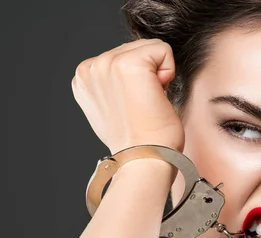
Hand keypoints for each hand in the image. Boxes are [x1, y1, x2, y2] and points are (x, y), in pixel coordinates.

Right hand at [71, 38, 184, 153]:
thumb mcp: (114, 109)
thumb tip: (129, 80)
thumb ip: (114, 86)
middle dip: (149, 75)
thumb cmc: (138, 141)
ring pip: (150, 47)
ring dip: (158, 74)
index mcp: (84, 78)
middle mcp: (90, 67)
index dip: (139, 81)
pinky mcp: (129, 64)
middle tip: (145, 105)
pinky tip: (158, 95)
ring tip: (149, 101)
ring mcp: (107, 63)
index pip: (123, 57)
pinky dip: (169, 70)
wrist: (144, 158)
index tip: (135, 106)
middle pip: (137, 48)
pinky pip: (162, 49)